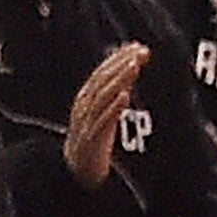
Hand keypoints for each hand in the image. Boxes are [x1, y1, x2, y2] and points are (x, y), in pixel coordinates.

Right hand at [64, 42, 146, 191]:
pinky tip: (125, 96)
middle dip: (121, 63)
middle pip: (102, 79)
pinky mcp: (92, 139)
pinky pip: (103, 121)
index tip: (137, 46)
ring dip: (119, 79)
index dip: (118, 57)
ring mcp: (86, 122)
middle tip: (140, 52)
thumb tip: (131, 67)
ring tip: (134, 66)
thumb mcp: (101, 111)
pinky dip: (113, 107)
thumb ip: (113, 91)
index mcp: (86, 97)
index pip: (102, 71)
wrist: (76, 170)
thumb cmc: (93, 137)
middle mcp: (84, 106)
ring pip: (102, 96)